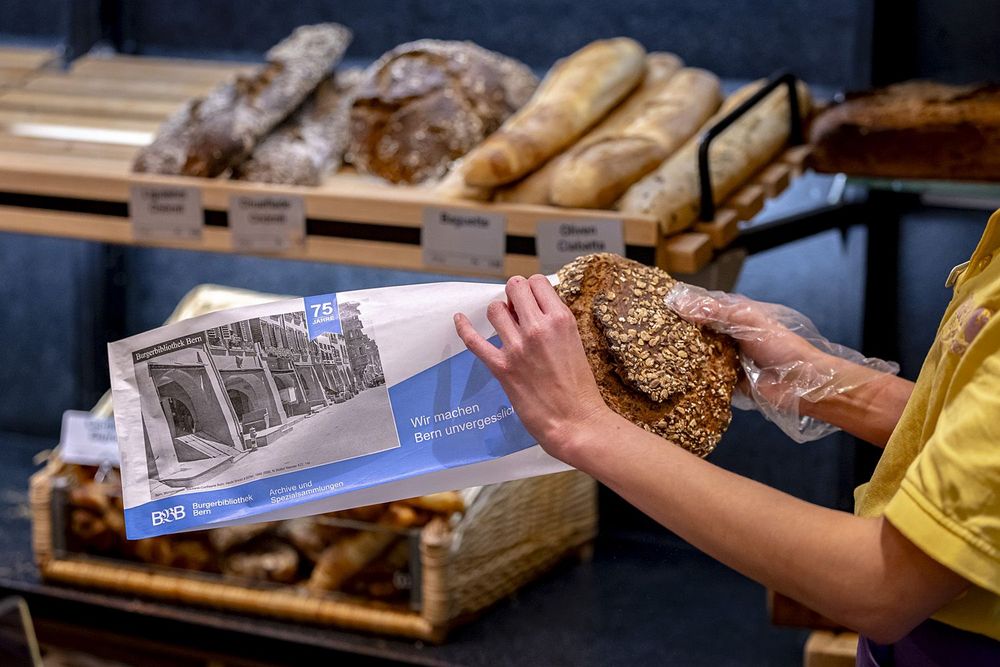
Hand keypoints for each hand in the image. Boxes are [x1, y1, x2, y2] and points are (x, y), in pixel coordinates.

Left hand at [454, 275, 610, 461]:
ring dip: (498, 313)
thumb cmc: (580, 387)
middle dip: (514, 294)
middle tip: (517, 308)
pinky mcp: (502, 367)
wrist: (575, 421)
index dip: (531, 288)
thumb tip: (535, 309)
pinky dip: (463, 327)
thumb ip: (556, 323)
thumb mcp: (576, 343)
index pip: (537, 282)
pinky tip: (459, 319)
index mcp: (561, 320)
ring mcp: (518, 347)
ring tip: (505, 325)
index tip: (531, 300)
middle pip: (514, 287)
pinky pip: (474, 340)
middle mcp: (539, 328)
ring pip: (495, 309)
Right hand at [665, 283, 900, 442]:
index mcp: (733, 315)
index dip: (680, 303)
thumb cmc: (780, 346)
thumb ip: (714, 311)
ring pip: (694, 354)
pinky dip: (688, 377)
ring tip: (649, 353)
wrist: (800, 383)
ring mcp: (723, 359)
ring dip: (678, 355)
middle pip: (693, 330)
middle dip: (674, 330)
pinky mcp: (723, 382)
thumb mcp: (746, 320)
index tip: (653, 302)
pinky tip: (667, 376)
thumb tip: (678, 304)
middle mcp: (726, 335)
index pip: (700, 305)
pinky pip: (701, 377)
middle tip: (644, 330)